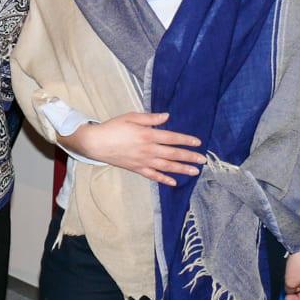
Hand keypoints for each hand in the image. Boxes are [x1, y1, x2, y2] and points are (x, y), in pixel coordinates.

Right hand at [56, 112, 205, 185]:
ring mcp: (143, 161)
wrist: (96, 143)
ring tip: (194, 172)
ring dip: (182, 169)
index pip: (172, 138)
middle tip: (202, 160)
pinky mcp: (137, 169)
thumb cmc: (113, 127)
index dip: (186, 140)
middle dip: (189, 157)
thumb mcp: (131, 117)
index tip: (198, 142)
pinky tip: (174, 182)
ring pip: (166, 167)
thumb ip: (150, 118)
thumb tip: (167, 116)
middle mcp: (148, 149)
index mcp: (147, 134)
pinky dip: (164, 179)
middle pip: (173, 154)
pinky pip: (153, 176)